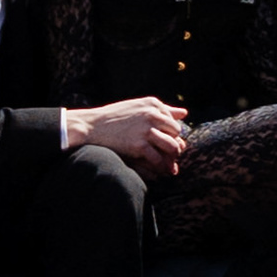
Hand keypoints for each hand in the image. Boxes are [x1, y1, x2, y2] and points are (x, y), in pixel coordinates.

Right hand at [74, 94, 189, 172]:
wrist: (92, 126)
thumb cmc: (114, 117)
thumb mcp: (138, 107)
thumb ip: (162, 109)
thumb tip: (184, 113)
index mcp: (153, 104)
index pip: (173, 121)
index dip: (173, 135)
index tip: (169, 144)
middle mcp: (152, 115)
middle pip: (176, 133)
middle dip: (176, 146)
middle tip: (173, 157)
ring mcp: (146, 130)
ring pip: (171, 146)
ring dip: (172, 158)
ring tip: (169, 166)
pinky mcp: (139, 145)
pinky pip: (157, 158)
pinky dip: (160, 167)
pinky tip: (159, 172)